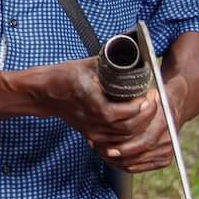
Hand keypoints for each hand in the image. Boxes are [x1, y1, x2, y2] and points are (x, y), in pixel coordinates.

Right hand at [42, 57, 160, 162]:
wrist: (45, 93)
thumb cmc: (65, 76)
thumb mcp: (89, 65)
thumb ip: (111, 64)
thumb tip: (134, 56)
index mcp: (93, 102)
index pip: (126, 112)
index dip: (143, 105)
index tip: (150, 93)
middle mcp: (93, 120)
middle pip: (129, 128)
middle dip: (147, 116)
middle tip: (154, 100)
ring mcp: (92, 131)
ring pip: (125, 137)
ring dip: (141, 125)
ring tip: (148, 109)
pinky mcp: (92, 136)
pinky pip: (117, 141)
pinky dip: (130, 134)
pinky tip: (137, 122)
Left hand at [105, 82, 177, 173]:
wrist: (172, 107)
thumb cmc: (152, 98)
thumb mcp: (142, 95)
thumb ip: (130, 103)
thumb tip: (108, 113)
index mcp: (164, 122)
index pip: (144, 141)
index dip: (124, 147)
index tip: (107, 147)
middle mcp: (168, 139)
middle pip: (139, 154)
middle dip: (116, 154)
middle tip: (99, 151)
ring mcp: (167, 150)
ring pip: (136, 163)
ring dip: (116, 161)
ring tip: (101, 154)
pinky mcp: (165, 159)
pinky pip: (138, 167)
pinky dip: (123, 165)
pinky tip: (111, 159)